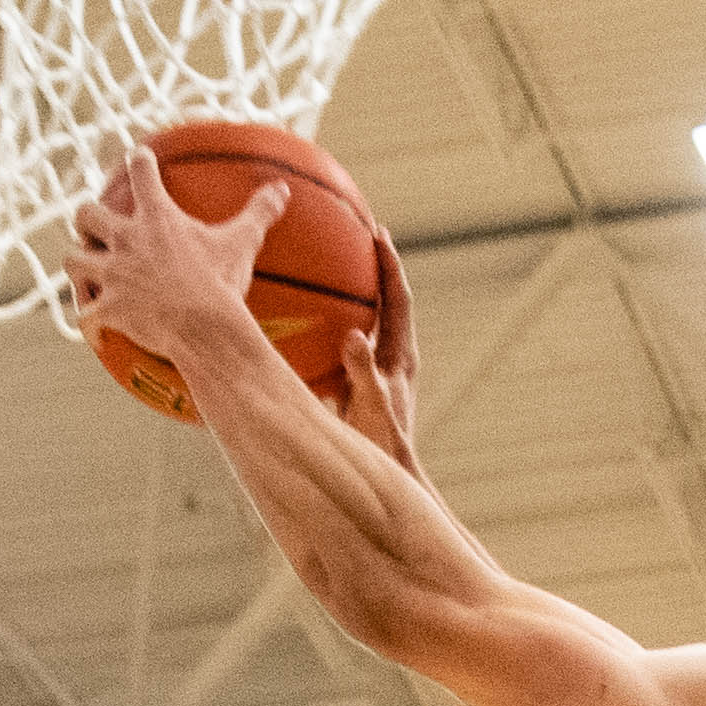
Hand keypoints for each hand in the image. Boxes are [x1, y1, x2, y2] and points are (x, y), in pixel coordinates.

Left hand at [67, 158, 287, 383]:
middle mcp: (127, 240)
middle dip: (87, 219)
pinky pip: (84, 315)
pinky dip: (86, 322)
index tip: (138, 157)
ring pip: (73, 262)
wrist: (204, 326)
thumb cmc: (221, 283)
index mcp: (157, 218)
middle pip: (86, 215)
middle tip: (94, 227)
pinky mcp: (109, 308)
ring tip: (83, 274)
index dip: (139, 162)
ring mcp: (113, 275)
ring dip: (77, 266)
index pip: (142, 174)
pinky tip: (91, 328)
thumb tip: (281, 190)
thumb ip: (258, 213)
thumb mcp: (242, 243)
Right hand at [332, 236, 421, 461]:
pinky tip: (306, 318)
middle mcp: (391, 356)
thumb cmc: (379, 444)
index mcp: (400, 356)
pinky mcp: (358, 381)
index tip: (378, 233)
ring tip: (336, 263)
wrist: (383, 473)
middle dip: (375, 266)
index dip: (389, 266)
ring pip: (368, 318)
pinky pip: (345, 341)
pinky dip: (331, 323)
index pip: (399, 299)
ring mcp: (375, 368)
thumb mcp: (369, 406)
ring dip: (355, 291)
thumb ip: (362, 372)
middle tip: (359, 233)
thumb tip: (354, 336)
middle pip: (387, 299)